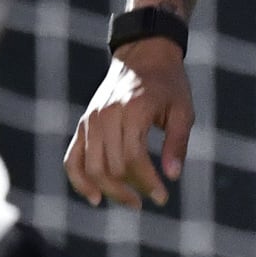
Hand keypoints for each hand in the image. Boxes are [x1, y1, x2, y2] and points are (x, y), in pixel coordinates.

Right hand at [64, 39, 193, 208]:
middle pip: (112, 167)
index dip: (148, 183)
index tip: (163, 197)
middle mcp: (106, 115)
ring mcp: (90, 120)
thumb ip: (178, 143)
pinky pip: (72, 158)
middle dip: (132, 190)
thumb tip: (172, 177)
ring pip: (92, 167)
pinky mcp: (83, 124)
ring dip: (110, 191)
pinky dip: (79, 180)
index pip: (134, 158)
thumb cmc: (169, 84)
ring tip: (132, 201)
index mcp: (132, 110)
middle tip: (152, 198)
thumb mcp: (182, 111)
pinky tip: (95, 198)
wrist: (143, 55)